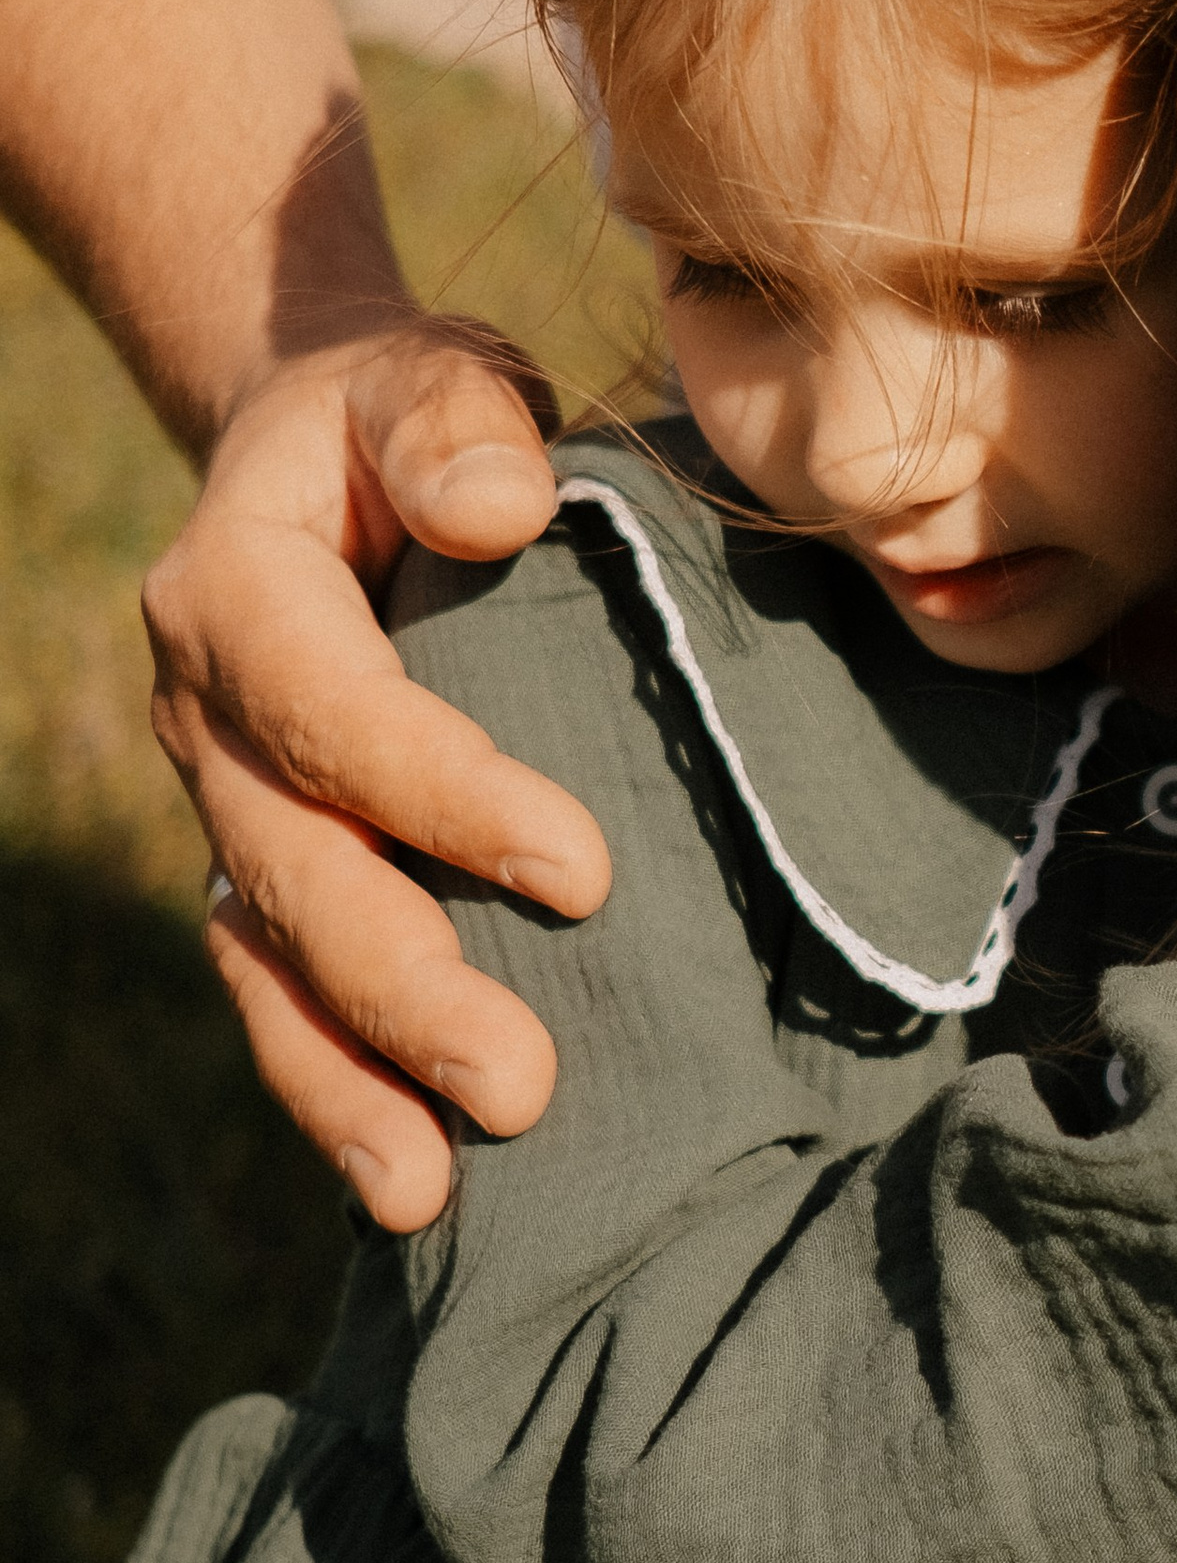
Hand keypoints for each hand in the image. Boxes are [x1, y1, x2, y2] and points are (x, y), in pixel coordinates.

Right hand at [148, 311, 611, 1231]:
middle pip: (290, 867)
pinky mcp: (264, 865)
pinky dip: (332, 1088)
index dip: (444, 795)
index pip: (331, 710)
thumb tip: (501, 505)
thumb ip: (456, 420)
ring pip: (265, 959)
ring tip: (435, 1191)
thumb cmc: (413, 414)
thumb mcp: (433, 371)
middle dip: (400, 986)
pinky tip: (408, 1186)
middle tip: (521, 1083)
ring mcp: (225, 803)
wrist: (328, 451)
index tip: (583, 869)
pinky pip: (278, 988)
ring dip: (347, 1079)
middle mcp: (206, 712)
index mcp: (236, 590)